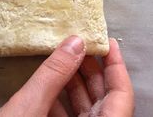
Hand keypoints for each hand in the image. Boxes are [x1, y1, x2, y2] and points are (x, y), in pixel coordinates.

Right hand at [0, 36, 133, 116]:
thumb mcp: (30, 106)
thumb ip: (54, 74)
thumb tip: (76, 43)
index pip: (121, 98)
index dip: (116, 67)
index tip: (106, 43)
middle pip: (104, 100)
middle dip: (91, 69)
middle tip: (80, 44)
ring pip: (86, 108)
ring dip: (75, 81)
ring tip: (64, 57)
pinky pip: (69, 116)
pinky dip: (61, 96)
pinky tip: (49, 81)